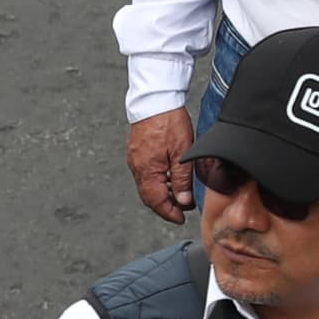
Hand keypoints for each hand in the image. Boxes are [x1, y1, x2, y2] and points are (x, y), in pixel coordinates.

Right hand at [126, 107, 197, 224]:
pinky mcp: (136, 152)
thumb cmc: (169, 121)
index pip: (156, 201)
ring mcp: (135, 159)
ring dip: (162, 194)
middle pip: (149, 197)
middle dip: (165, 206)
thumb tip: (183, 201)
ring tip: (179, 194)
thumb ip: (182, 180)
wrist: (156, 99)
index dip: (169, 213)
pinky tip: (169, 178)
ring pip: (147, 186)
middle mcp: (137, 167)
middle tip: (182, 210)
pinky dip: (157, 182)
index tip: (180, 219)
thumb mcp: (182, 153)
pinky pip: (145, 174)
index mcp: (147, 170)